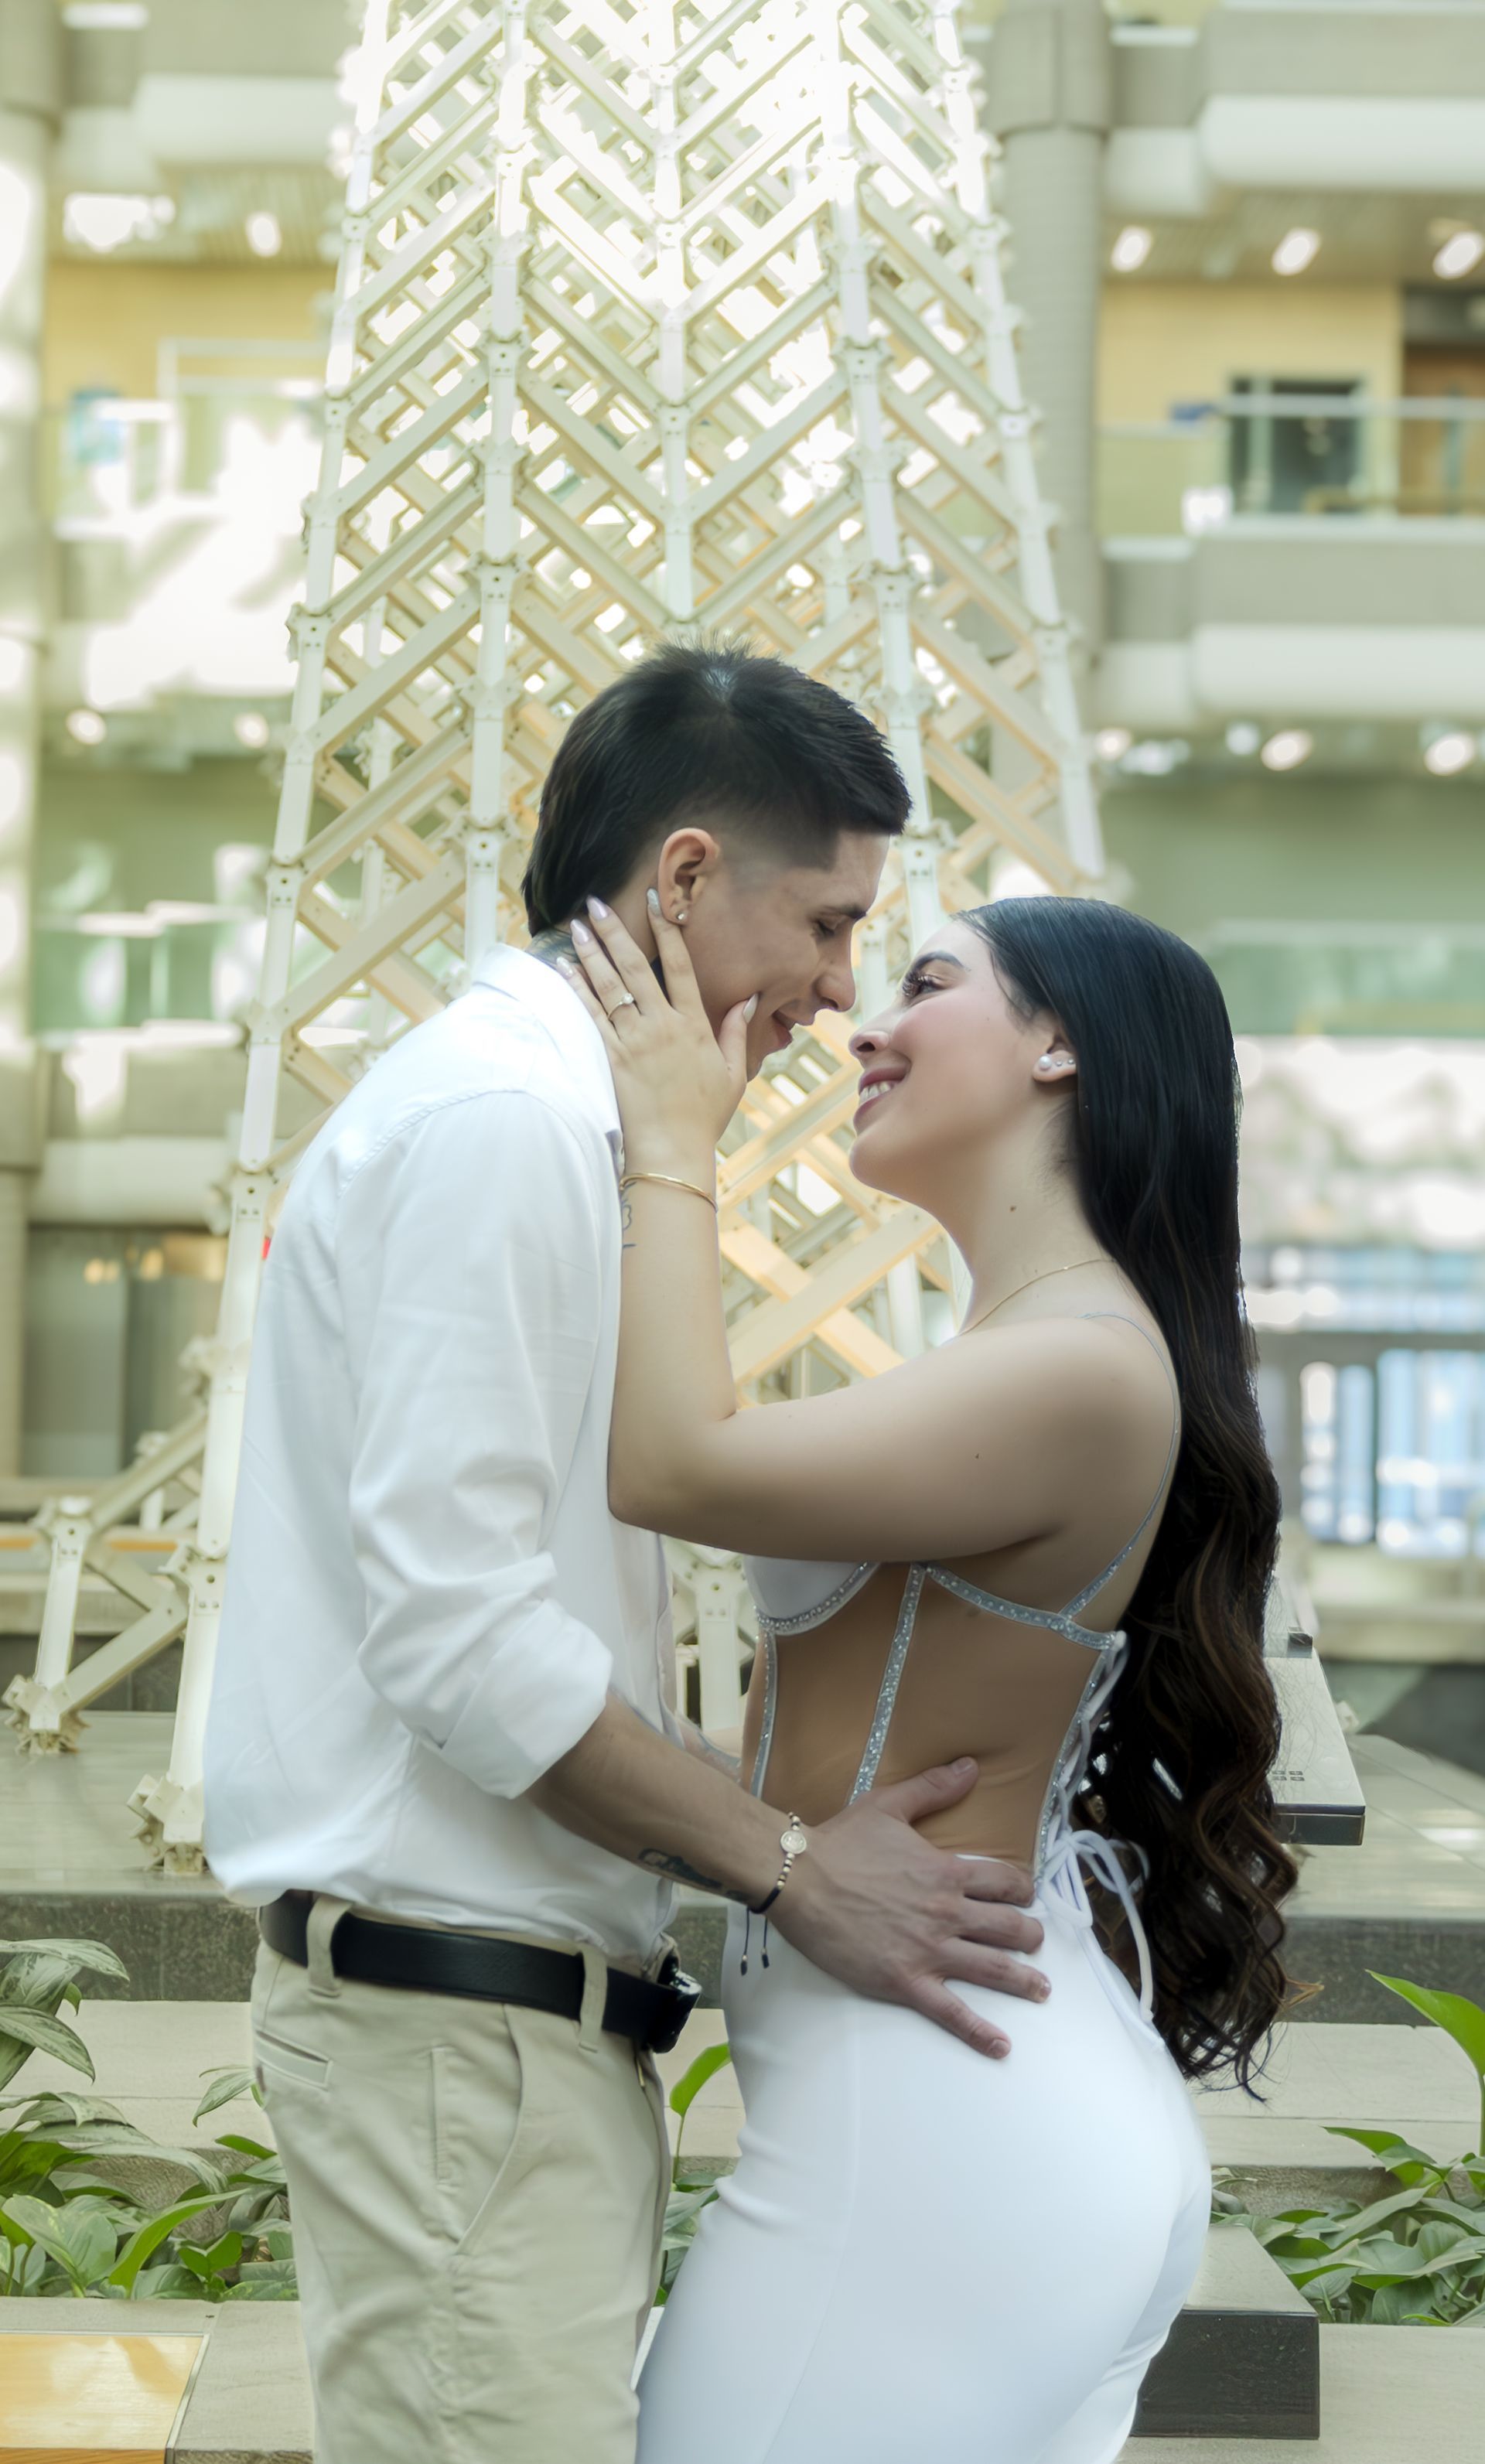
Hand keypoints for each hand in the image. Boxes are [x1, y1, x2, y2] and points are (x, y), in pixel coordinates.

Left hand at [560, 895, 756, 1167]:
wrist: (672, 1151)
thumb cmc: (704, 1117)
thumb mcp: (733, 1075)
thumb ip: (736, 1033)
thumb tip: (747, 998)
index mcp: (694, 1025)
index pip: (681, 965)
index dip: (667, 930)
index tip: (655, 901)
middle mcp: (663, 1026)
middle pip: (636, 967)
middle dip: (615, 932)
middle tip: (596, 904)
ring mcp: (635, 1041)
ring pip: (609, 986)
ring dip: (590, 953)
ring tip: (575, 927)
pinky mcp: (611, 1059)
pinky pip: (591, 1017)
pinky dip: (576, 990)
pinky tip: (564, 968)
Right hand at [772, 1758, 1047, 2058]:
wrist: (797, 1879)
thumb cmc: (840, 1842)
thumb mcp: (889, 1804)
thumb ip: (933, 1788)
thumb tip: (971, 1766)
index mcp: (946, 1872)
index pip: (1003, 1882)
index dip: (1021, 1888)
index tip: (1025, 1895)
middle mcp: (947, 1913)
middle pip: (1008, 1927)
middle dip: (1029, 1935)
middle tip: (1035, 1941)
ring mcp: (929, 1950)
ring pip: (993, 1969)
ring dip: (1023, 1980)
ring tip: (1042, 1989)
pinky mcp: (905, 1981)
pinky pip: (951, 2012)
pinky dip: (979, 2032)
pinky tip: (1001, 2046)